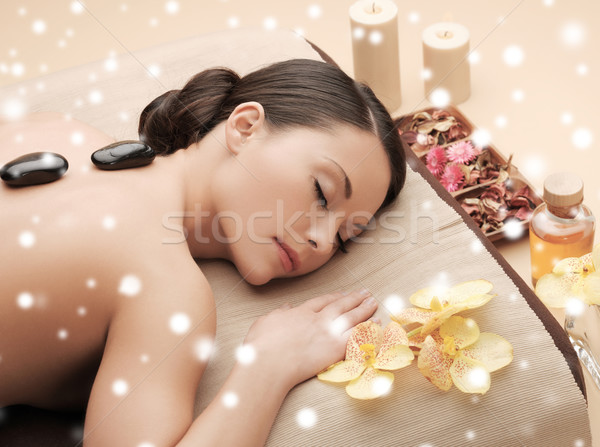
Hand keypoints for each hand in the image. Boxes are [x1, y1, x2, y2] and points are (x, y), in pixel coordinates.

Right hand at [242, 289, 377, 389]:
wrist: (270, 363)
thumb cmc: (262, 345)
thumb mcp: (265, 322)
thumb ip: (279, 313)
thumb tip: (287, 307)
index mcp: (301, 313)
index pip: (322, 301)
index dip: (334, 297)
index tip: (342, 294)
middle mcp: (317, 320)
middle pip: (340, 305)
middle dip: (354, 298)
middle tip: (365, 292)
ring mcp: (328, 333)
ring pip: (351, 317)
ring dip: (364, 308)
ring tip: (374, 302)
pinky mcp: (335, 348)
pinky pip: (357, 335)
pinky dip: (368, 328)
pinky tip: (376, 323)